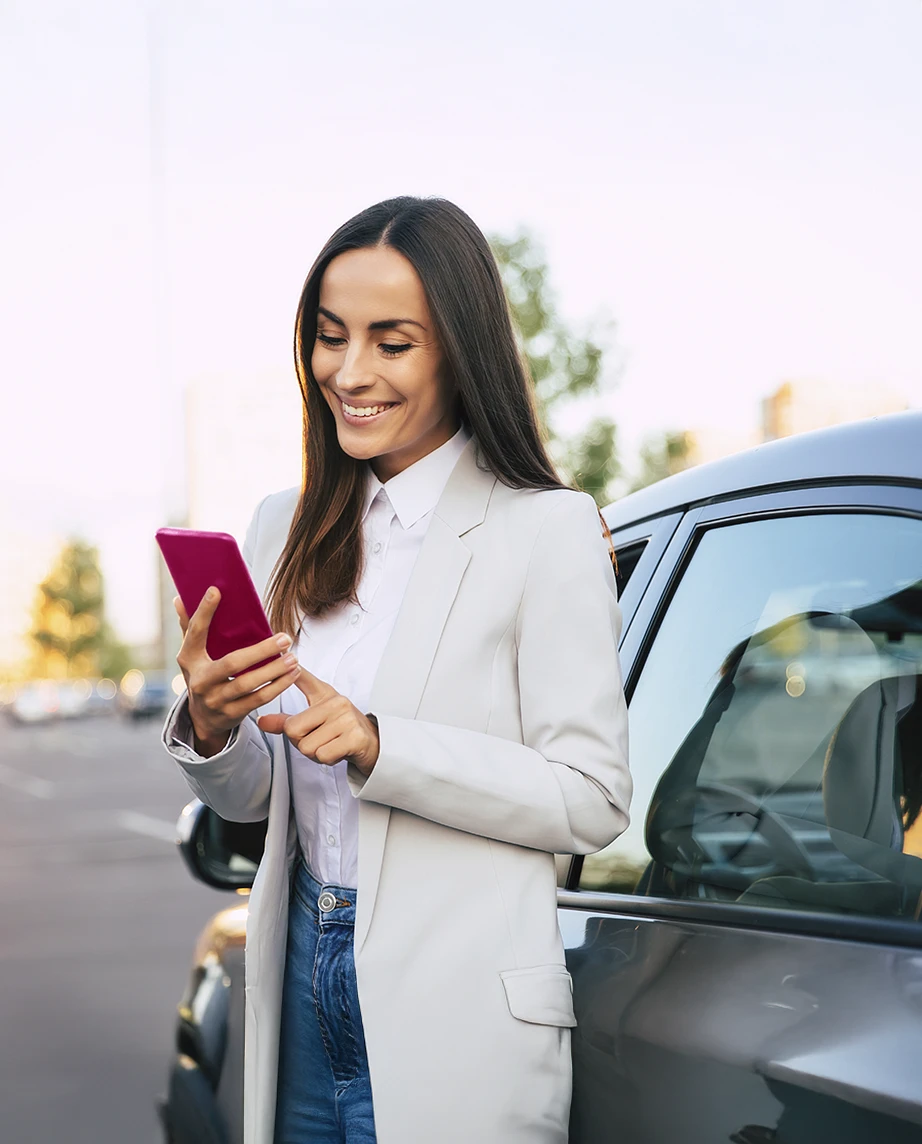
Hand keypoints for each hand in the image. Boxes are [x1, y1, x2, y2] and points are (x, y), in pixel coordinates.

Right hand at [174, 588, 300, 755]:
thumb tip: (179, 598)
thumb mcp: (192, 654)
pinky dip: (278, 687)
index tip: (216, 591)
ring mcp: (215, 699)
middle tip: (284, 638)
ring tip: (293, 657)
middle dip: (261, 650)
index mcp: (189, 659)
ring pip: (248, 684)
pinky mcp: (232, 713)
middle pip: (232, 663)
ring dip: (274, 670)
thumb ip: (189, 627)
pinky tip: (293, 674)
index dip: (204, 612)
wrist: (203, 718)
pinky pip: (258, 700)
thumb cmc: (203, 674)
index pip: (195, 632)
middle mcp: (200, 680)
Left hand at [256, 668, 379, 776]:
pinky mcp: (355, 737)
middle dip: (301, 742)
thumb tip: (261, 721)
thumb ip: (286, 722)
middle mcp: (336, 702)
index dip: (292, 670)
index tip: (283, 654)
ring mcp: (347, 719)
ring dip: (315, 753)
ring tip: (330, 744)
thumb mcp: (313, 721)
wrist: (372, 743)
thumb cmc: (340, 730)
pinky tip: (338, 751)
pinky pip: (323, 755)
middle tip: (319, 739)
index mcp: (324, 694)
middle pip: (293, 729)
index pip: (305, 679)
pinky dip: (327, 759)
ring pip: (307, 746)